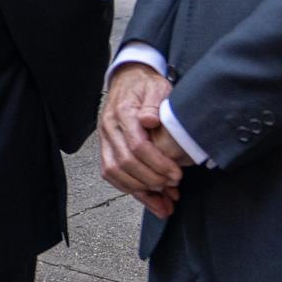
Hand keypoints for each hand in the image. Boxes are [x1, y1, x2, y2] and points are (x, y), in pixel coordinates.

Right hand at [100, 64, 187, 216]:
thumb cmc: (145, 85)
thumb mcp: (156, 87)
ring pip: (115, 173)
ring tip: (163, 201)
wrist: (127, 80)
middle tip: (173, 187)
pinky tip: (148, 197)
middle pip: (126, 163)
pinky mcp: (105, 149)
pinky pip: (111, 174)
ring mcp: (105, 140)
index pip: (137, 145)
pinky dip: (129, 189)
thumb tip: (149, 120)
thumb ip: (154, 102)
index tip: (176, 174)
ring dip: (140, 190)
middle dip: (152, 180)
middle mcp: (109, 128)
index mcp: (123, 112)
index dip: (158, 164)